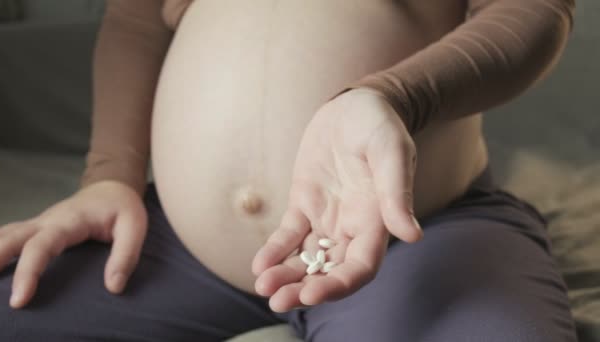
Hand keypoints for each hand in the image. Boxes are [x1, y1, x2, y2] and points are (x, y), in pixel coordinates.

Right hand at [0, 181, 147, 307]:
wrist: (112, 186)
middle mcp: (48, 220)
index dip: (28, 272)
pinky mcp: (36, 228)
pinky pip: (8, 235)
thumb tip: (114, 287)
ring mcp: (39, 223)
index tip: (19, 299)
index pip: (42, 246)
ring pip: (4, 234)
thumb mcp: (135, 227)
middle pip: (12, 237)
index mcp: (70, 221)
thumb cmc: (123, 208)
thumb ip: (126, 255)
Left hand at [251, 88, 421, 311]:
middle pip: (330, 270)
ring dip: (286, 276)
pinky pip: (289, 234)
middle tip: (277, 302)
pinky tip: (259, 265)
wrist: (356, 105)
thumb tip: (411, 235)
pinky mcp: (305, 204)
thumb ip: (396, 191)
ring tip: (263, 288)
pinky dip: (275, 250)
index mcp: (376, 220)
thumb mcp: (390, 150)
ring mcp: (326, 217)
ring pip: (307, 258)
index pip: (361, 266)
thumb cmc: (380, 125)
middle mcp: (352, 227)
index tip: (312, 294)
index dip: (338, 284)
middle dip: (305, 289)